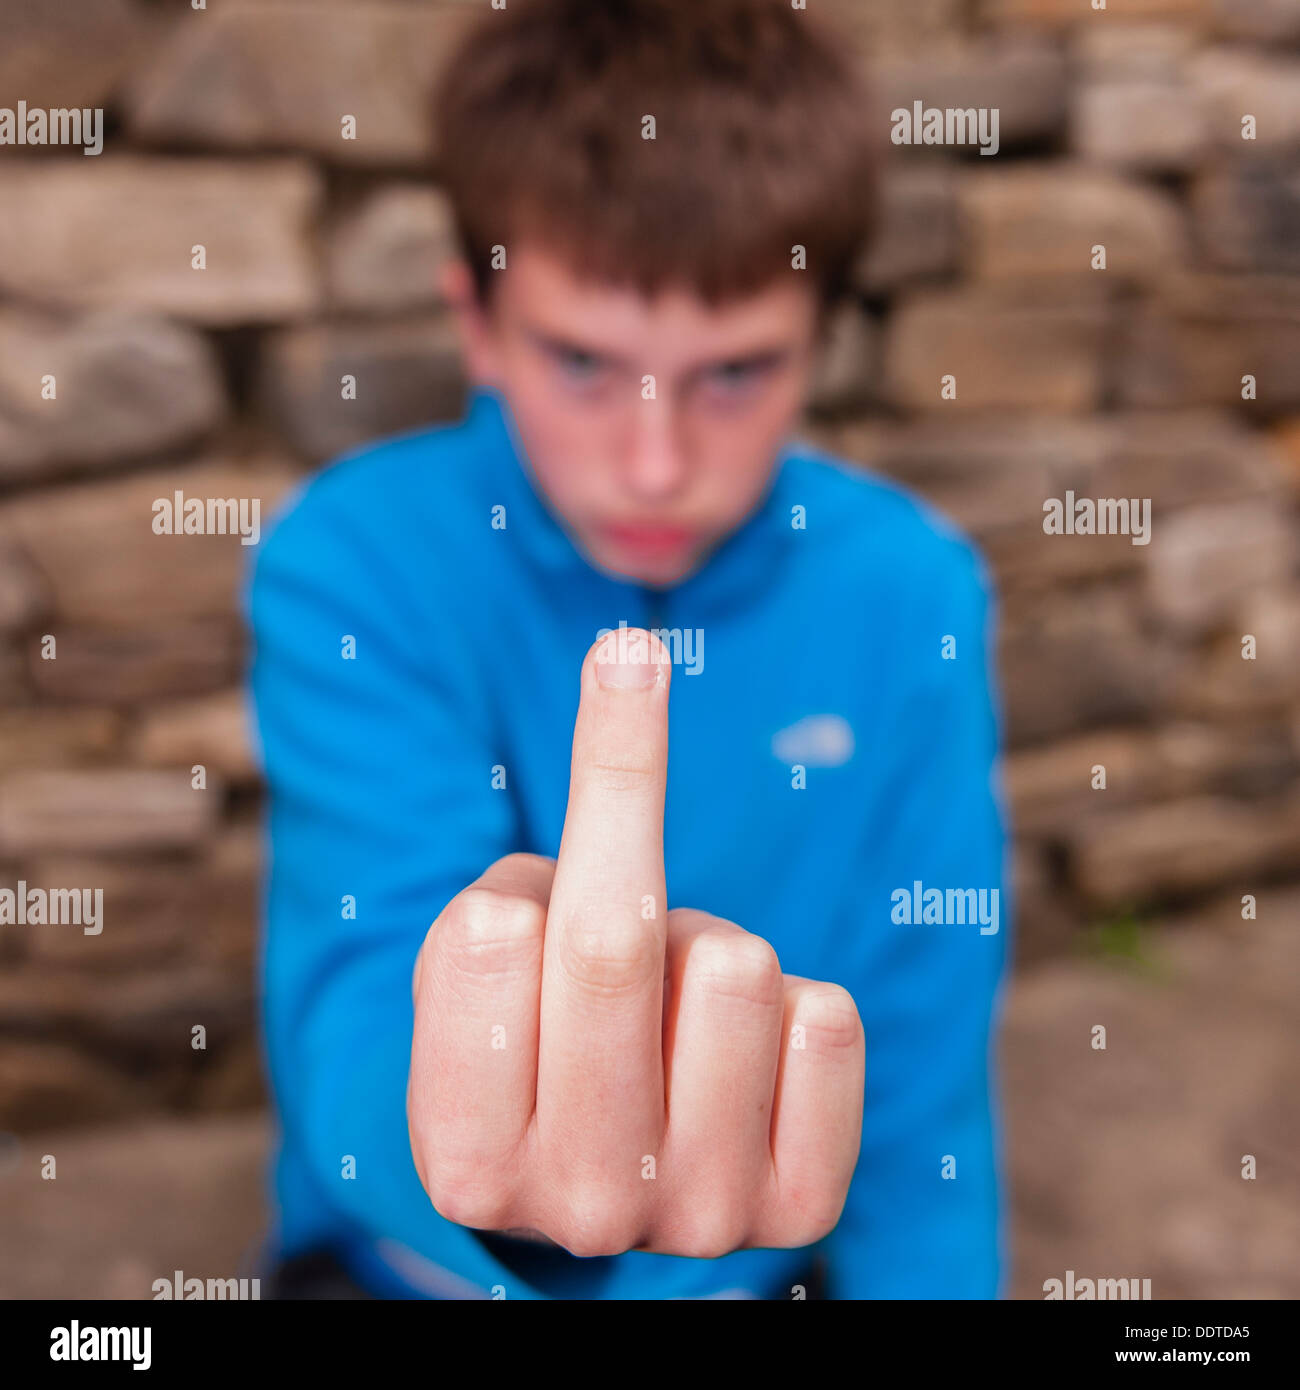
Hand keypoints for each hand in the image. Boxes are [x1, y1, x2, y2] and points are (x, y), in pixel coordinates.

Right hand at [409, 628, 863, 1257]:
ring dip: (704, 940)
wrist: (601, 1171)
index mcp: (465, 1160)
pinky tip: (742, 1051)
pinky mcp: (799, 1209)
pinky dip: (789, 1002)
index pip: (490, 935)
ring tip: (672, 995)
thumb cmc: (525, 1037)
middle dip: (625, 786)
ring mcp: (697, 1218)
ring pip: (736, 967)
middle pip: (612, 944)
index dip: (545, 804)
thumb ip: (522, 850)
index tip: (621, 657)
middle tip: (636, 668)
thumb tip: (629, 665)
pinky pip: (828, 1019)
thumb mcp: (470, 973)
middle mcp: (580, 1205)